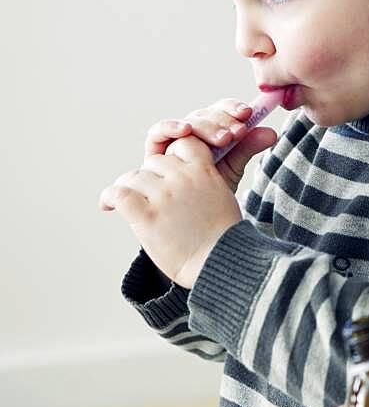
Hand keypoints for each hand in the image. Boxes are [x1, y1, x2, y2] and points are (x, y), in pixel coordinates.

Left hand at [100, 136, 241, 287]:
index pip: (182, 144)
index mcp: (205, 172)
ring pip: (133, 177)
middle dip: (150, 177)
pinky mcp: (147, 216)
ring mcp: (165, 196)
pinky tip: (107, 206)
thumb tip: (179, 179)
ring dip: (130, 189)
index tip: (168, 171)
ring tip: (128, 204)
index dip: (173, 157)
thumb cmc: (223, 237)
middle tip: (147, 195)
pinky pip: (119, 194)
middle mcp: (184, 179)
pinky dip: (110, 198)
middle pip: (153, 162)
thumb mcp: (222, 197)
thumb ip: (202, 182)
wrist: (221, 262)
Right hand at [144, 99, 277, 191]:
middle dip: (221, 121)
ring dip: (203, 126)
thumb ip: (247, 148)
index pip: (220, 111)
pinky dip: (170, 127)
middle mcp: (191, 133)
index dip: (232, 108)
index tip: (247, 113)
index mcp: (210, 133)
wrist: (190, 223)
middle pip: (204, 115)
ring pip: (186, 122)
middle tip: (236, 133)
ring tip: (221, 138)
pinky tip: (184, 131)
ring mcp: (172, 142)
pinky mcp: (154, 152)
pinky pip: (158, 134)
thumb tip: (272, 132)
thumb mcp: (232, 169)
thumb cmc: (209, 193)